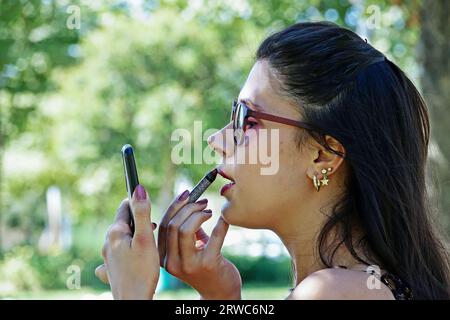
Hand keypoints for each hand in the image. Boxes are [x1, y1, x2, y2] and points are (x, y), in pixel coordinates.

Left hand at [95, 185, 159, 299]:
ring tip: (149, 245)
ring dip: (135, 237)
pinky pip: (119, 254)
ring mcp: (107, 257)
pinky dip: (128, 252)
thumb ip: (143, 213)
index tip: (149, 204)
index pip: (124, 207)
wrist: (133, 301)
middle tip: (154, 229)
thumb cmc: (142, 272)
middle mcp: (107, 243)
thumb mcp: (146, 239)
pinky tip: (134, 259)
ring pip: (123, 238)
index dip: (138, 203)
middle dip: (139, 222)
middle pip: (124, 223)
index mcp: (115, 233)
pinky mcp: (111, 269)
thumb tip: (139, 189)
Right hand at [158, 190, 241, 299]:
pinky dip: (220, 224)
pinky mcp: (208, 265)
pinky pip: (213, 237)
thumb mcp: (189, 250)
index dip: (175, 206)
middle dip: (188, 207)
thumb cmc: (204, 267)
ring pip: (185, 229)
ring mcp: (189, 265)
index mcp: (164, 257)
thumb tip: (190, 204)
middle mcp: (172, 262)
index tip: (187, 194)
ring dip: (198, 214)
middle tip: (202, 202)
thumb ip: (186, 231)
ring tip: (209, 211)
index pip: (163, 225)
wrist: (219, 294)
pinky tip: (224, 218)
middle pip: (173, 225)